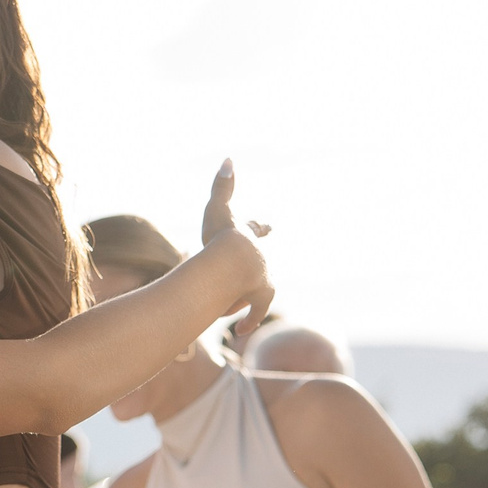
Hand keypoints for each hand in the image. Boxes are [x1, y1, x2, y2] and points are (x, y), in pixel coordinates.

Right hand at [197, 160, 273, 322]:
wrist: (231, 265)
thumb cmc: (221, 237)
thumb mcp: (219, 209)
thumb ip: (222, 185)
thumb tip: (230, 157)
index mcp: (250, 239)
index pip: (257, 231)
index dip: (260, 229)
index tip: (268, 227)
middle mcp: (260, 259)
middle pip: (261, 261)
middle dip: (258, 264)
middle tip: (258, 267)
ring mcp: (261, 281)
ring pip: (255, 289)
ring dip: (246, 295)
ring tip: (239, 304)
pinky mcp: (258, 300)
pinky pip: (252, 312)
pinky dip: (247, 320)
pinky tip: (242, 330)